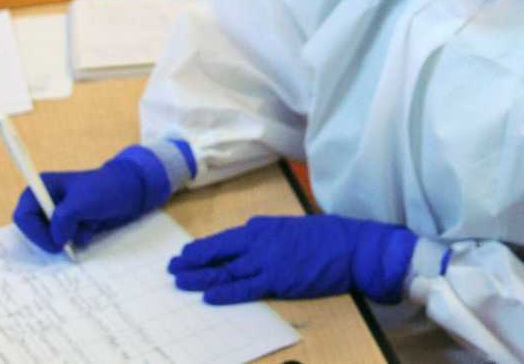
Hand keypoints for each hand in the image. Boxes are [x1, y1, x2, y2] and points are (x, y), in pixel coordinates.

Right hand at [13, 146, 171, 251]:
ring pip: (53, 239)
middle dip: (55, 237)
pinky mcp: (72, 224)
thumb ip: (63, 220)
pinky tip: (94, 225)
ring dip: (71, 237)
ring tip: (88, 224)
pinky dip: (81, 237)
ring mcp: (59, 214)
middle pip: (35, 231)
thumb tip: (56, 240)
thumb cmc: (106, 188)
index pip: (23, 217)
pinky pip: (67, 241)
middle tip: (74, 236)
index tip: (55, 243)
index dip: (35, 233)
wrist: (132, 191)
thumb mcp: (82, 202)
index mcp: (42, 187)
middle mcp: (46, 201)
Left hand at [167, 214, 417, 304]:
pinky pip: (245, 287)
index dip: (203, 248)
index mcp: (262, 227)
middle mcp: (258, 241)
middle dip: (193, 261)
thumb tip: (249, 245)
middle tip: (172, 267)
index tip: (185, 254)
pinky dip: (226, 291)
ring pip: (225, 269)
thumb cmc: (325, 237)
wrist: (350, 246)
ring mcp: (267, 260)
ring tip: (180, 281)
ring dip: (201, 276)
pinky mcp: (277, 279)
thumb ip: (268, 237)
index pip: (225, 239)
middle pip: (218, 252)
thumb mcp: (290, 229)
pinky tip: (208, 295)